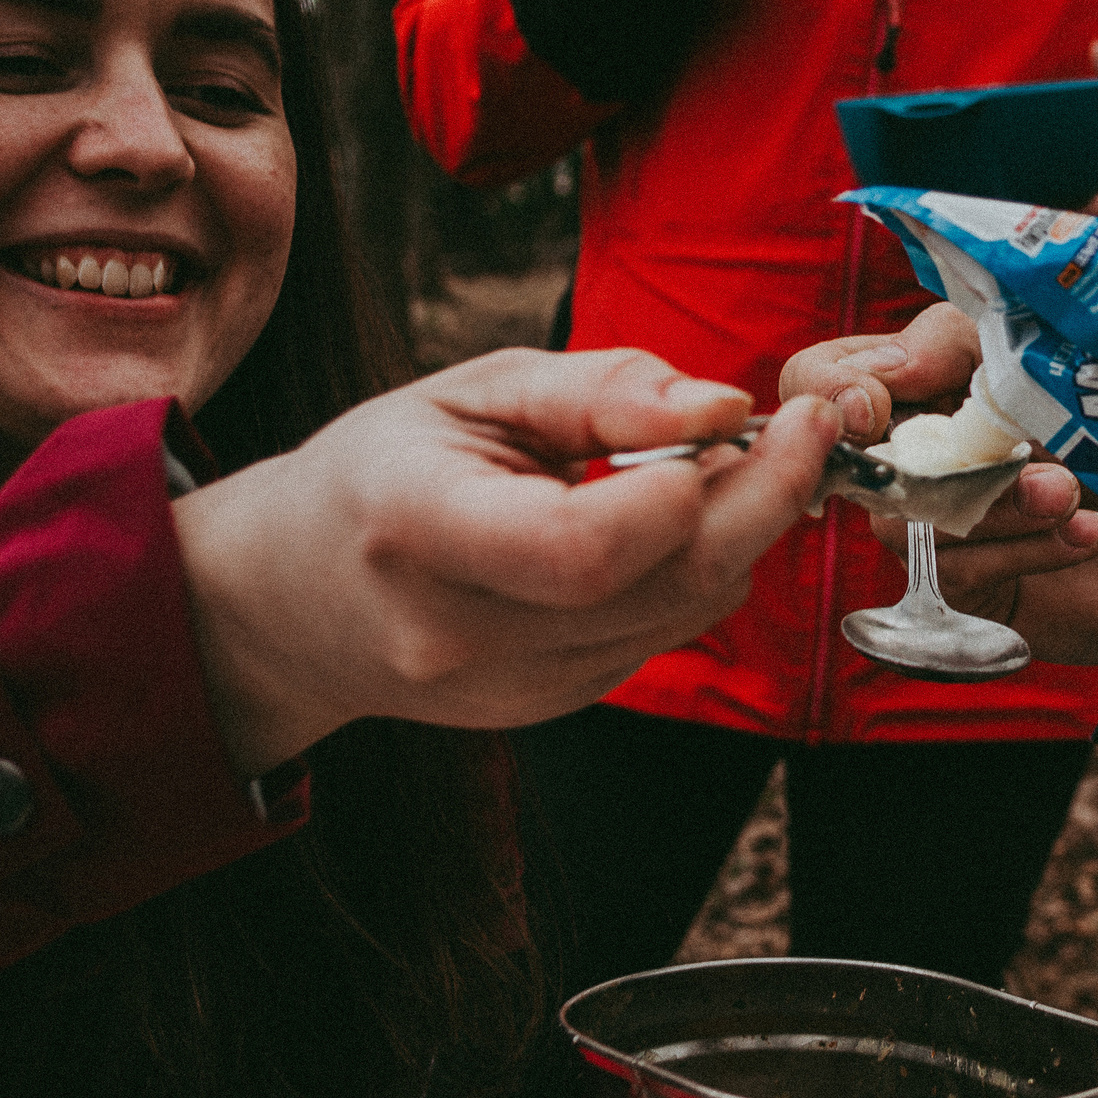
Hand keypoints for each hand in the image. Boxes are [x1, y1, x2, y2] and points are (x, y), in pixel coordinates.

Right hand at [174, 349, 838, 774]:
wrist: (290, 603)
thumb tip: (718, 405)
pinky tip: (683, 517)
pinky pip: (663, 636)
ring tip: (741, 458)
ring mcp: (513, 689)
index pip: (585, 547)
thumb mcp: (466, 392)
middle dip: (763, 500)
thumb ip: (596, 392)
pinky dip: (696, 572)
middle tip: (806, 428)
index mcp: (420, 535)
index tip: (754, 414)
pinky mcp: (553, 706)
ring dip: (741, 535)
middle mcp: (464, 636)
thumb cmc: (377, 475)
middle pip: (662, 586)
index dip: (692, 487)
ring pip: (682, 616)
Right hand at [780, 304, 1097, 755]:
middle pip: (849, 457)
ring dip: (998, 499)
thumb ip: (963, 341)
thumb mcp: (1046, 353)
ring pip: (912, 519)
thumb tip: (891, 368)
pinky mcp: (967, 589)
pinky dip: (1034, 544)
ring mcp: (927, 529)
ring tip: (1072, 490)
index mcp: (911, 385)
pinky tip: (1090, 531)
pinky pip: (965, 569)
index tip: (878, 399)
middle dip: (936, 451)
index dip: (828, 388)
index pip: (813, 379)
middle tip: (1017, 446)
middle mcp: (903, 457)